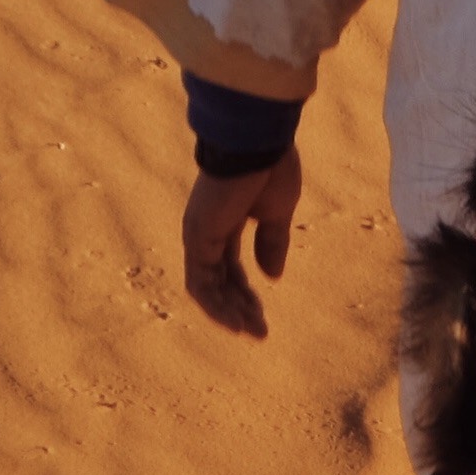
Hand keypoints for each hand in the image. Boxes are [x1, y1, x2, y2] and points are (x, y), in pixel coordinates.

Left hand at [181, 146, 302, 336]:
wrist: (257, 142)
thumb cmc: (270, 167)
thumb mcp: (278, 213)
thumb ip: (272, 242)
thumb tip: (272, 275)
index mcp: (227, 221)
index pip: (230, 266)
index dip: (245, 291)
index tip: (264, 312)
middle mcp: (208, 230)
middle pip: (220, 280)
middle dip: (239, 307)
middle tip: (260, 331)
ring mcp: (199, 235)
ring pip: (207, 287)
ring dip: (228, 313)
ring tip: (252, 332)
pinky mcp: (197, 238)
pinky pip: (201, 284)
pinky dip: (217, 306)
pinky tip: (237, 322)